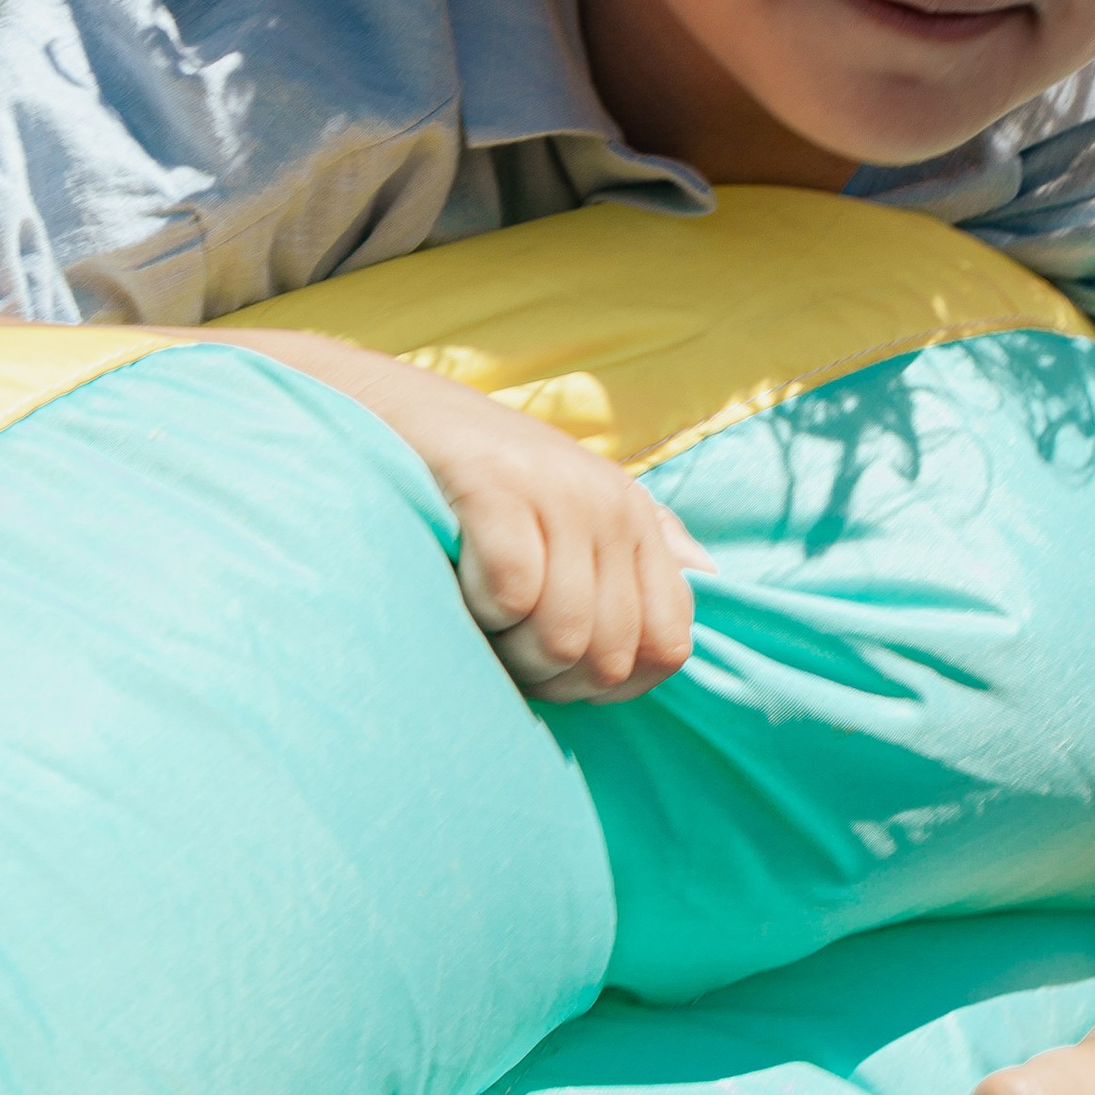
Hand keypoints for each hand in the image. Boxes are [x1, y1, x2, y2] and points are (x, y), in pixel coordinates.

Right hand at [262, 343, 709, 704]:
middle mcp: (610, 502)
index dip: (609, 685)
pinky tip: (455, 579)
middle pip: (609, 658)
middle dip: (548, 677)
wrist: (382, 409)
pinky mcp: (494, 483)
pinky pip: (513, 592)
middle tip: (500, 641)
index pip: (667, 647)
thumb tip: (712, 577)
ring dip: (507, 650)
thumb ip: (643, 544)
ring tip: (476, 612)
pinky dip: (478, 608)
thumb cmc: (475, 480)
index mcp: (636, 519)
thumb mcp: (572, 505)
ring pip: (563, 638)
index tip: (552, 667)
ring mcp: (556, 489)